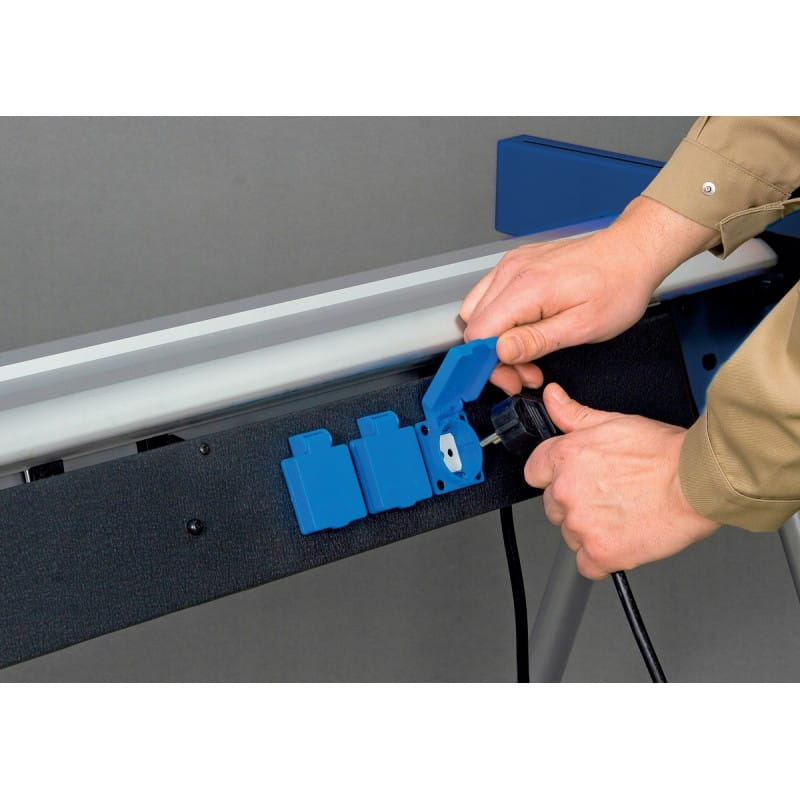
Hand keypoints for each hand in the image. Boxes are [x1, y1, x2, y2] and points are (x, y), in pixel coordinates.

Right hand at [460, 197, 719, 394]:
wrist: (633, 251)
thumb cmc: (618, 286)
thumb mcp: (582, 326)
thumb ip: (536, 340)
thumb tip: (500, 352)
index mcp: (526, 287)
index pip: (478, 333)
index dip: (489, 363)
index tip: (510, 379)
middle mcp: (513, 271)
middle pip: (474, 324)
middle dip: (495, 356)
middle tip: (526, 372)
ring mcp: (513, 264)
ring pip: (477, 311)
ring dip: (496, 339)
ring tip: (528, 353)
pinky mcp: (517, 263)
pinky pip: (490, 296)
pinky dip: (501, 320)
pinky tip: (525, 330)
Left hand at [525, 383, 719, 578]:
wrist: (698, 482)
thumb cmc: (663, 453)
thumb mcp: (614, 421)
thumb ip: (574, 415)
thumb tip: (552, 399)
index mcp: (565, 457)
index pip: (535, 473)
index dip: (554, 476)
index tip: (573, 479)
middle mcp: (567, 491)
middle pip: (553, 506)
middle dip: (575, 504)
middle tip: (607, 496)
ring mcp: (581, 525)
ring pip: (570, 535)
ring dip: (589, 530)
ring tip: (622, 514)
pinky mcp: (600, 553)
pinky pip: (586, 564)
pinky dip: (602, 558)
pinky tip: (622, 539)